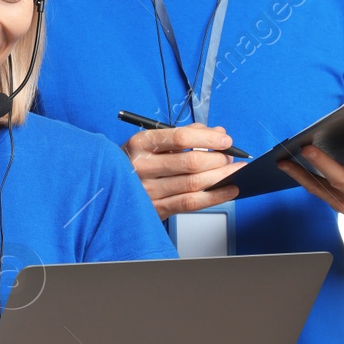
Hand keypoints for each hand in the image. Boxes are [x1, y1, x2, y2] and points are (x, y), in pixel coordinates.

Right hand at [122, 124, 242, 218]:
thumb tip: (218, 134)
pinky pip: (190, 203)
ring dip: (221, 177)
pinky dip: (215, 197)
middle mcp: (142, 166)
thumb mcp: (153, 142)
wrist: (108, 187)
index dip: (208, 139)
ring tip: (235, 171)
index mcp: (140, 143)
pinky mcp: (155, 209)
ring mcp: (147, 190)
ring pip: (193, 184)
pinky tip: (229, 190)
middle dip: (218, 159)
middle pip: (190, 162)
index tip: (225, 140)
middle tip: (230, 157)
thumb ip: (187, 134)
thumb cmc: (136, 161)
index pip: (180, 138)